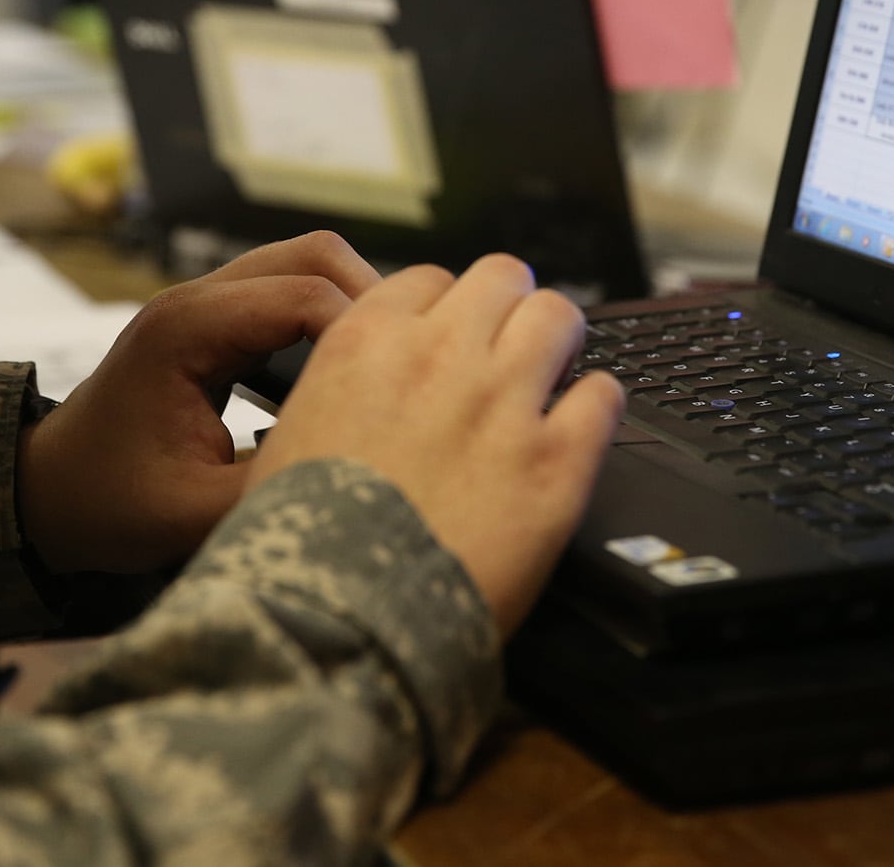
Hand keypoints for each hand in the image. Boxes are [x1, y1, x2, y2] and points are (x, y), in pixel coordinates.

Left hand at [19, 231, 380, 573]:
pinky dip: (331, 319)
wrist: (48, 494)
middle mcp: (198, 298)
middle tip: (409, 369)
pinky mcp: (218, 322)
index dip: (366, 336)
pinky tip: (352, 377)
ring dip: (356, 305)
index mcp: (186, 330)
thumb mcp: (192, 516)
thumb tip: (364, 480)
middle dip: (374, 303)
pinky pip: (292, 293)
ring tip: (389, 372)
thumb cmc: (108, 505)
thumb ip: (274, 490)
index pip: (305, 296)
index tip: (401, 393)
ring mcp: (207, 302)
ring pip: (308, 265)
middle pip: (315, 255)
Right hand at [247, 254, 624, 637]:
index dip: (445, 310)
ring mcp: (503, 404)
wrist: (339, 618)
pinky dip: (596, 405)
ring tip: (554, 372)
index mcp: (366, 343)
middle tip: (512, 344)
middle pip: (502, 276)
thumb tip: (366, 391)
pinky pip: (603, 396)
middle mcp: (440, 357)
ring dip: (557, 340)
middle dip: (509, 306)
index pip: (427, 280)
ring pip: (559, 317)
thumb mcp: (290, 437)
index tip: (451, 338)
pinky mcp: (556, 462)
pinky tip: (581, 426)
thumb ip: (340, 390)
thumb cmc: (302, 542)